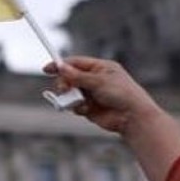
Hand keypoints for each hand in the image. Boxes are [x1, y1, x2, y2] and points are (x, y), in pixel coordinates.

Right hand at [43, 56, 160, 134]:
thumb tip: (61, 67)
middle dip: (64, 84)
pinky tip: (86, 109)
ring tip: (75, 101)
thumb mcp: (98, 81)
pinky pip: (75, 106)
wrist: (132, 117)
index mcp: (100, 68)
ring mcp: (92, 94)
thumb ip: (77, 76)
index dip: (61, 65)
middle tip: (63, 89)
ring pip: (71, 93)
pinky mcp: (89, 108)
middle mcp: (95, 80)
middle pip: (70, 78)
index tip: (47, 69)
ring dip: (70, 97)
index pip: (76, 63)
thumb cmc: (122, 94)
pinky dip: (77, 107)